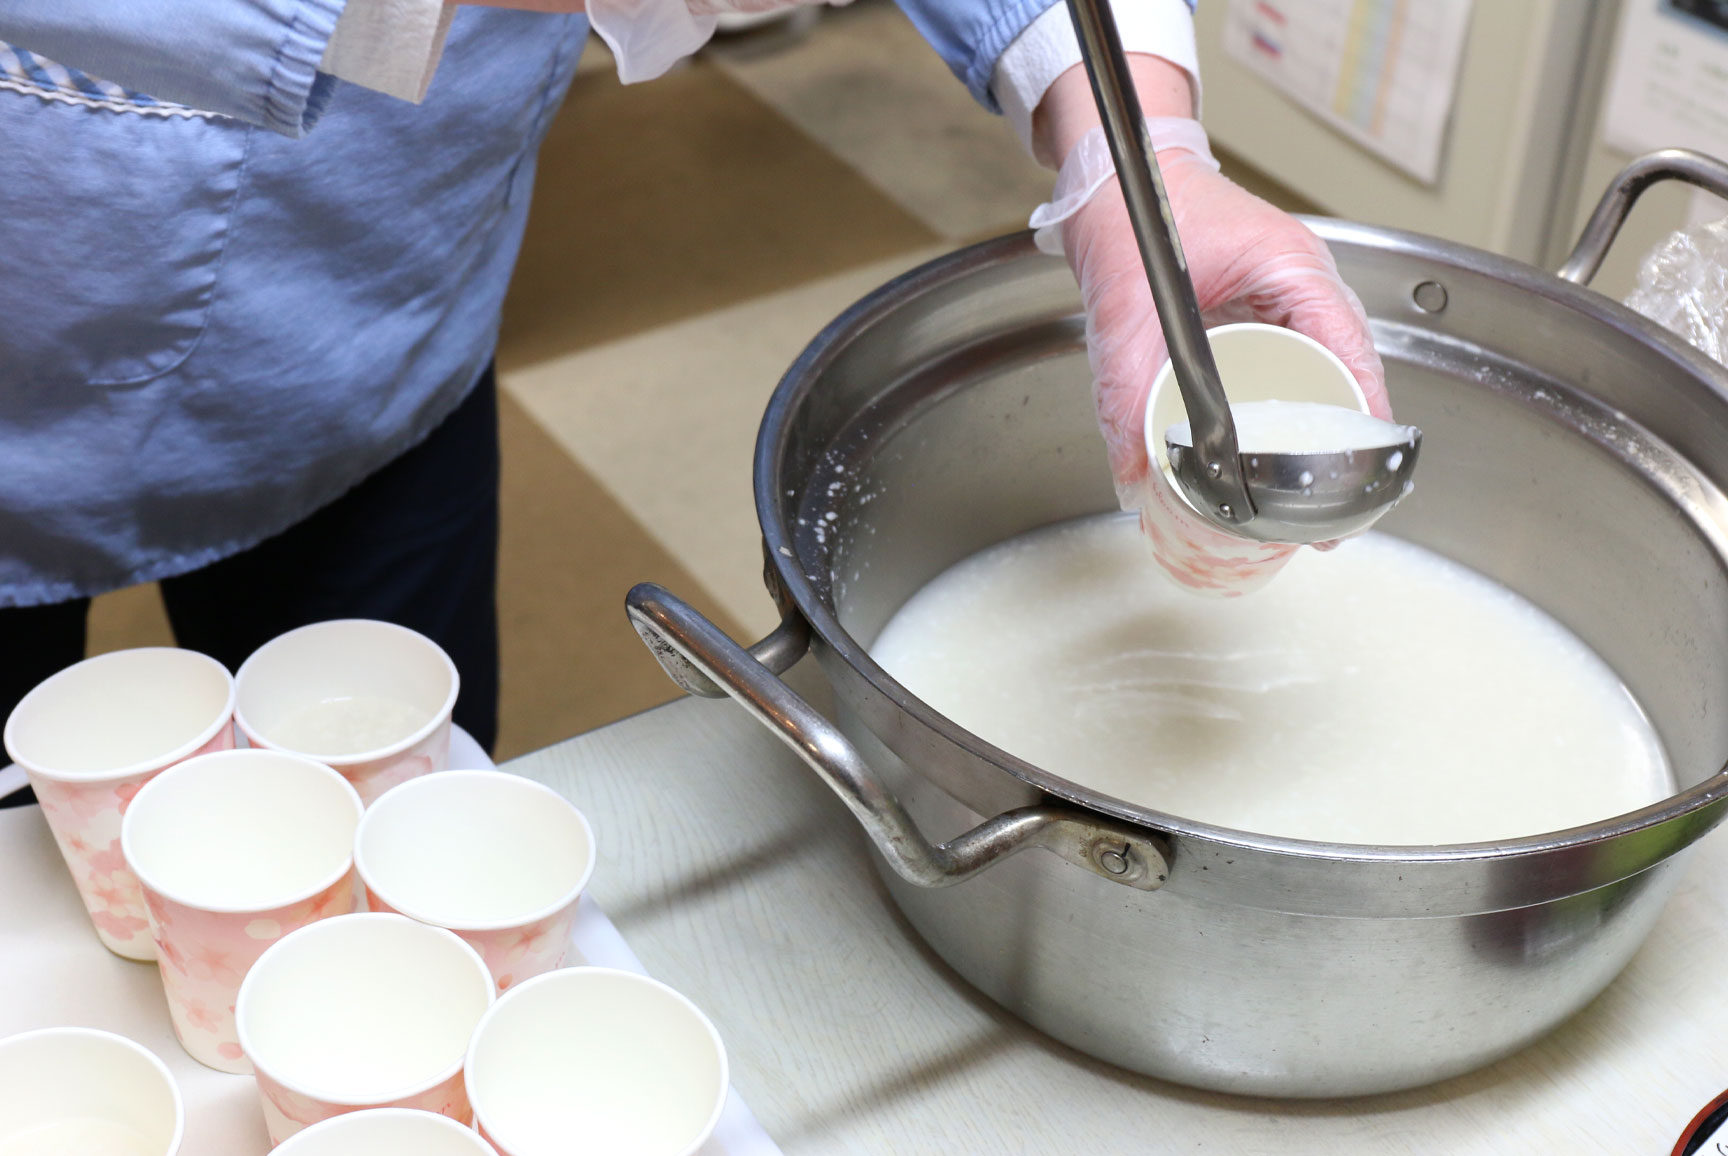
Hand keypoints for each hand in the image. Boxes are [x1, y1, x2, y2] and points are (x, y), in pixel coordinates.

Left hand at [1034, 59, 1386, 593]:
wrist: (1115, 177)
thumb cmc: (1136, 209)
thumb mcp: (1125, 309)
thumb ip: (1123, 391)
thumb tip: (1134, 473)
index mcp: (1293, 271)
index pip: (1352, 354)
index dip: (1363, 422)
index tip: (1358, 478)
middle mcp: (1303, 285)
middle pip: (1346, 375)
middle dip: (1343, 445)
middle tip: (1329, 513)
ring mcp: (1287, 298)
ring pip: (1321, 376)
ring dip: (1316, 433)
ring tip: (1306, 499)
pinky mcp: (1262, 312)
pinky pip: (1289, 368)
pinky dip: (1284, 411)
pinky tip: (1270, 455)